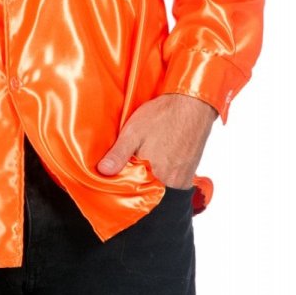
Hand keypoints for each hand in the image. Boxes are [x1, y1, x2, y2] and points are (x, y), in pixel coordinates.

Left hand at [96, 93, 217, 187]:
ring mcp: (185, 178)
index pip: (138, 192)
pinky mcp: (191, 170)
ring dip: (152, 173)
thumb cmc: (164, 116)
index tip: (121, 172)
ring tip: (150, 153)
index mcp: (160, 178)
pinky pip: (173, 178)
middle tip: (138, 158)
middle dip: (141, 178)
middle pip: (151, 189)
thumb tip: (103, 171)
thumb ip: (119, 154)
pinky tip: (161, 153)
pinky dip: (164, 169)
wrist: (192, 103)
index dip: (128, 182)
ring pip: (161, 183)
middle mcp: (176, 183)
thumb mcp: (134, 132)